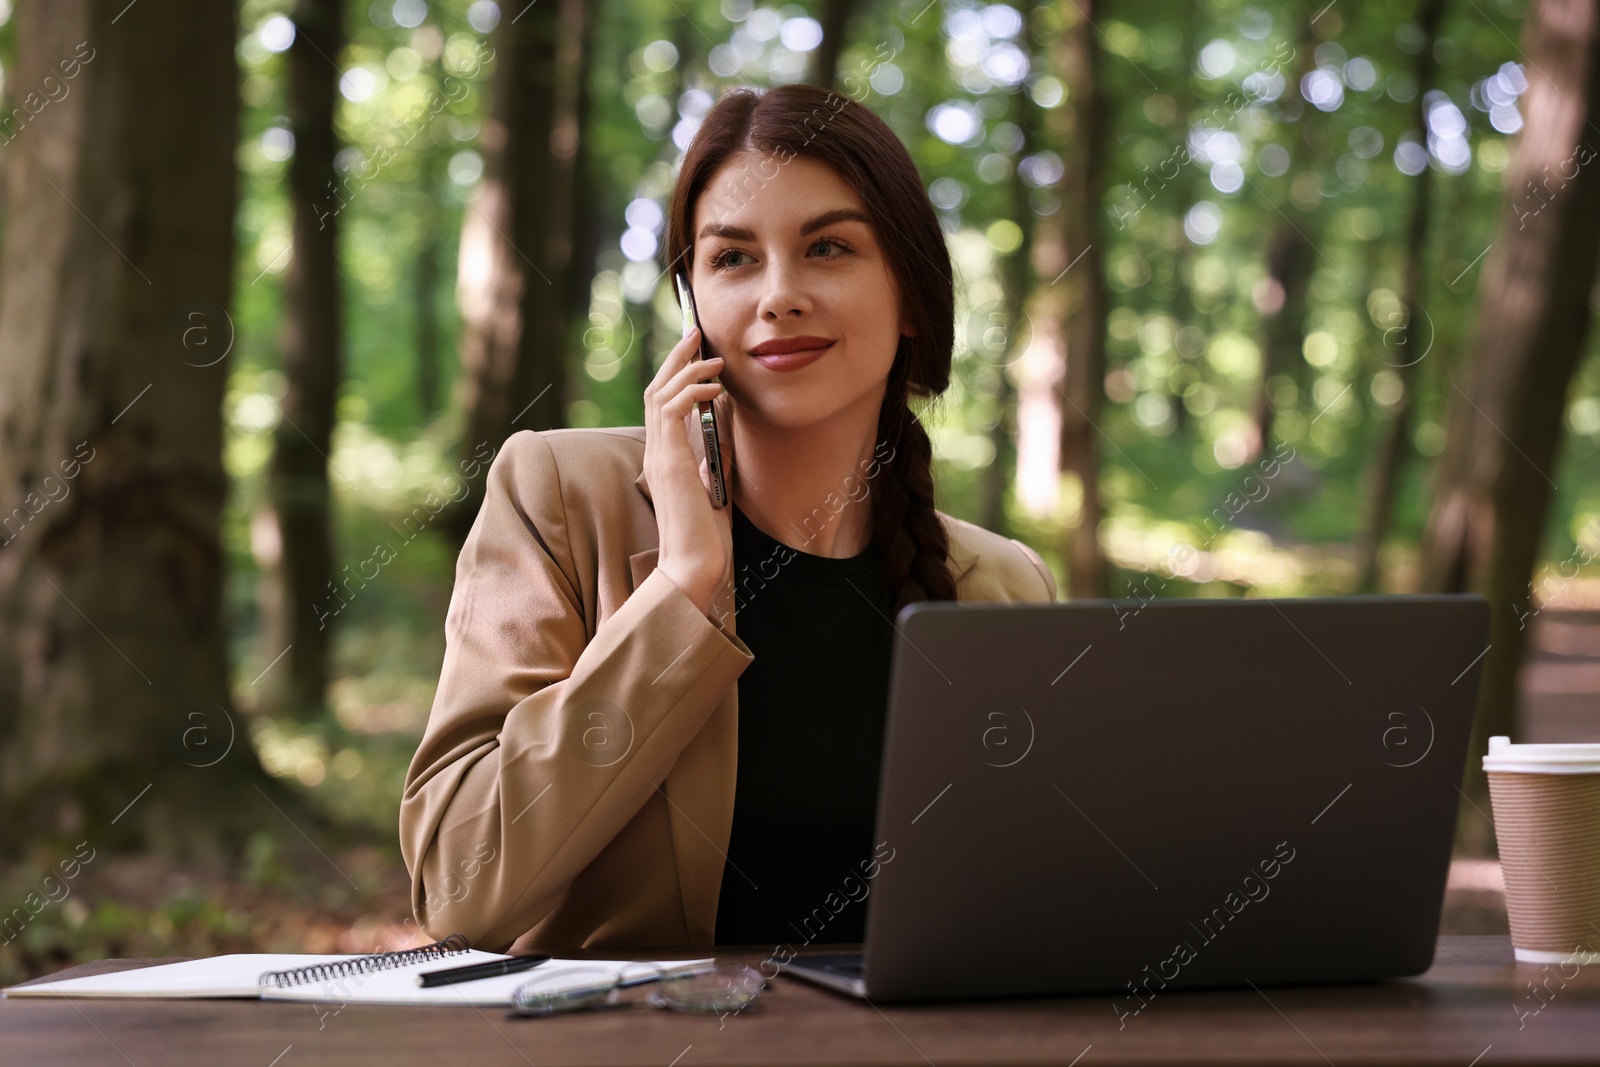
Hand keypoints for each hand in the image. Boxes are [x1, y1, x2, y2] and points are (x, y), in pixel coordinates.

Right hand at [643, 326, 732, 615]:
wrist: (695, 569)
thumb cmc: (706, 540)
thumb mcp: (716, 489)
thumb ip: (715, 457)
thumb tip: (724, 427)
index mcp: (666, 460)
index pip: (664, 407)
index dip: (678, 376)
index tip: (698, 355)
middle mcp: (657, 454)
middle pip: (657, 390)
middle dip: (677, 358)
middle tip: (696, 333)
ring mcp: (660, 457)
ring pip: (661, 394)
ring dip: (685, 367)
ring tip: (707, 351)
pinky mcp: (669, 462)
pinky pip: (673, 411)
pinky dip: (691, 391)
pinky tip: (713, 385)